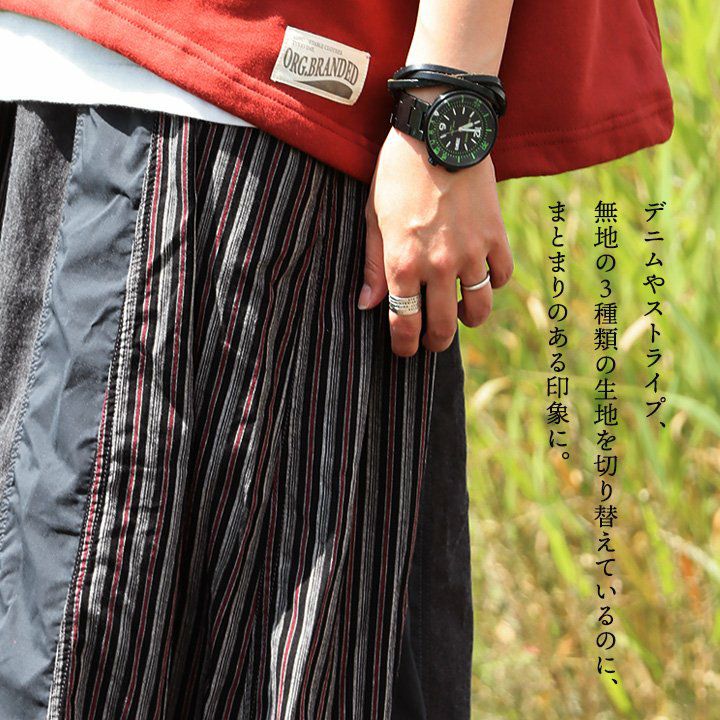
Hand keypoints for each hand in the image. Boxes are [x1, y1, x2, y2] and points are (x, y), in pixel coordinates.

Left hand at [359, 126, 513, 356]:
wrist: (438, 130)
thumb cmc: (397, 173)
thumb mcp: (374, 217)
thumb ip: (373, 266)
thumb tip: (367, 306)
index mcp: (402, 263)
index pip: (405, 323)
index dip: (404, 346)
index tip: (405, 350)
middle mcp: (438, 265)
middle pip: (443, 327)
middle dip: (435, 342)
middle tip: (432, 342)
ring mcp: (471, 252)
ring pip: (479, 309)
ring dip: (469, 320)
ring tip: (462, 316)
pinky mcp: (495, 235)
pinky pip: (500, 276)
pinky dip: (493, 283)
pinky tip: (482, 278)